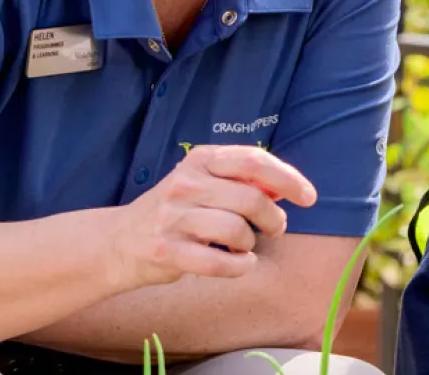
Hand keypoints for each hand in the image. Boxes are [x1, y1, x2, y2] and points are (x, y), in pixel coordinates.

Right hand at [110, 146, 317, 288]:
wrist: (119, 242)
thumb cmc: (176, 213)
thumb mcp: (205, 185)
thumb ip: (243, 182)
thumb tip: (287, 186)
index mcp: (198, 161)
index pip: (254, 161)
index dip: (288, 178)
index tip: (308, 197)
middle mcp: (184, 184)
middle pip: (251, 199)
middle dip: (273, 219)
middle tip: (274, 229)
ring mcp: (173, 218)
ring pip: (238, 231)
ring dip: (251, 244)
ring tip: (243, 246)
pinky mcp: (166, 251)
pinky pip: (220, 263)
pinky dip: (239, 266)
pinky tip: (239, 263)